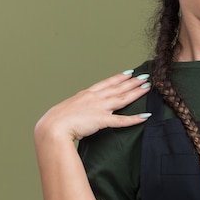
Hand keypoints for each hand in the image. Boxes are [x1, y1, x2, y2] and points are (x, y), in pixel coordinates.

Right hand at [35, 70, 151, 141]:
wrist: (52, 127)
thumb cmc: (56, 121)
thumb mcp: (68, 109)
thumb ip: (78, 108)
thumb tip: (81, 111)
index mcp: (86, 94)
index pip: (106, 83)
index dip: (119, 77)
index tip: (129, 72)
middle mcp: (94, 98)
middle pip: (118, 88)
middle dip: (132, 82)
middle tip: (145, 77)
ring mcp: (99, 108)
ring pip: (122, 98)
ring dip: (136, 93)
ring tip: (147, 87)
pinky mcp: (101, 120)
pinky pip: (122, 120)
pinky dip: (134, 119)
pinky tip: (145, 116)